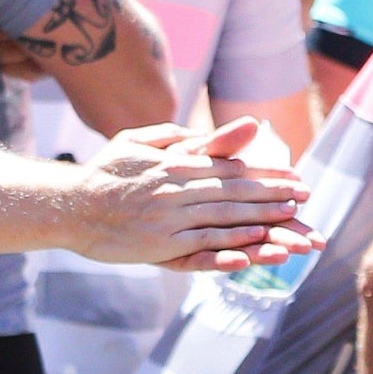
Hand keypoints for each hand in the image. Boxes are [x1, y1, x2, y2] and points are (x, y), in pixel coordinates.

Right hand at [78, 116, 316, 268]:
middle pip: (236, 192)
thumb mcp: (141, 141)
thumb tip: (220, 128)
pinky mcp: (160, 244)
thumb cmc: (105, 171)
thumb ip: (184, 137)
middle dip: (275, 195)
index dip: (267, 175)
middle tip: (306, 197)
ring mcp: (169, 218)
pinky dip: (230, 244)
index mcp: (176, 164)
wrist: (66, 205)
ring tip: (293, 218)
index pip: (232, 169)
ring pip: (225, 218)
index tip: (296, 178)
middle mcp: (177, 189)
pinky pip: (201, 245)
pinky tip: (254, 244)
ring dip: (262, 218)